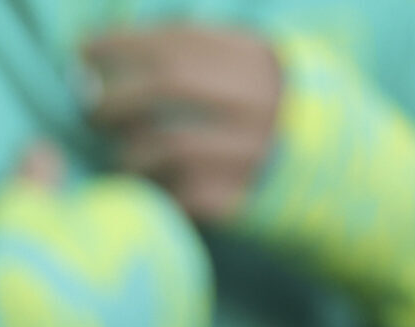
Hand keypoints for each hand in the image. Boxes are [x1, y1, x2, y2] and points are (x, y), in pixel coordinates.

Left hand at [84, 25, 282, 222]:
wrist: (333, 175)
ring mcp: (256, 151)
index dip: (121, 44)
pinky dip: (153, 188)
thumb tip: (107, 51)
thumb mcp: (249, 69)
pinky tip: (147, 185)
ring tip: (122, 153)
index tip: (81, 51)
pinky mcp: (246, 198)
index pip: (178, 40)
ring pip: (168, 144)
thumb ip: (196, 54)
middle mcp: (261, 100)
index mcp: (258, 60)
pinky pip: (180, 193)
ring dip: (128, 150)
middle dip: (115, 94)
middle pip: (170, 82)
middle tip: (89, 110)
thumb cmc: (265, 115)